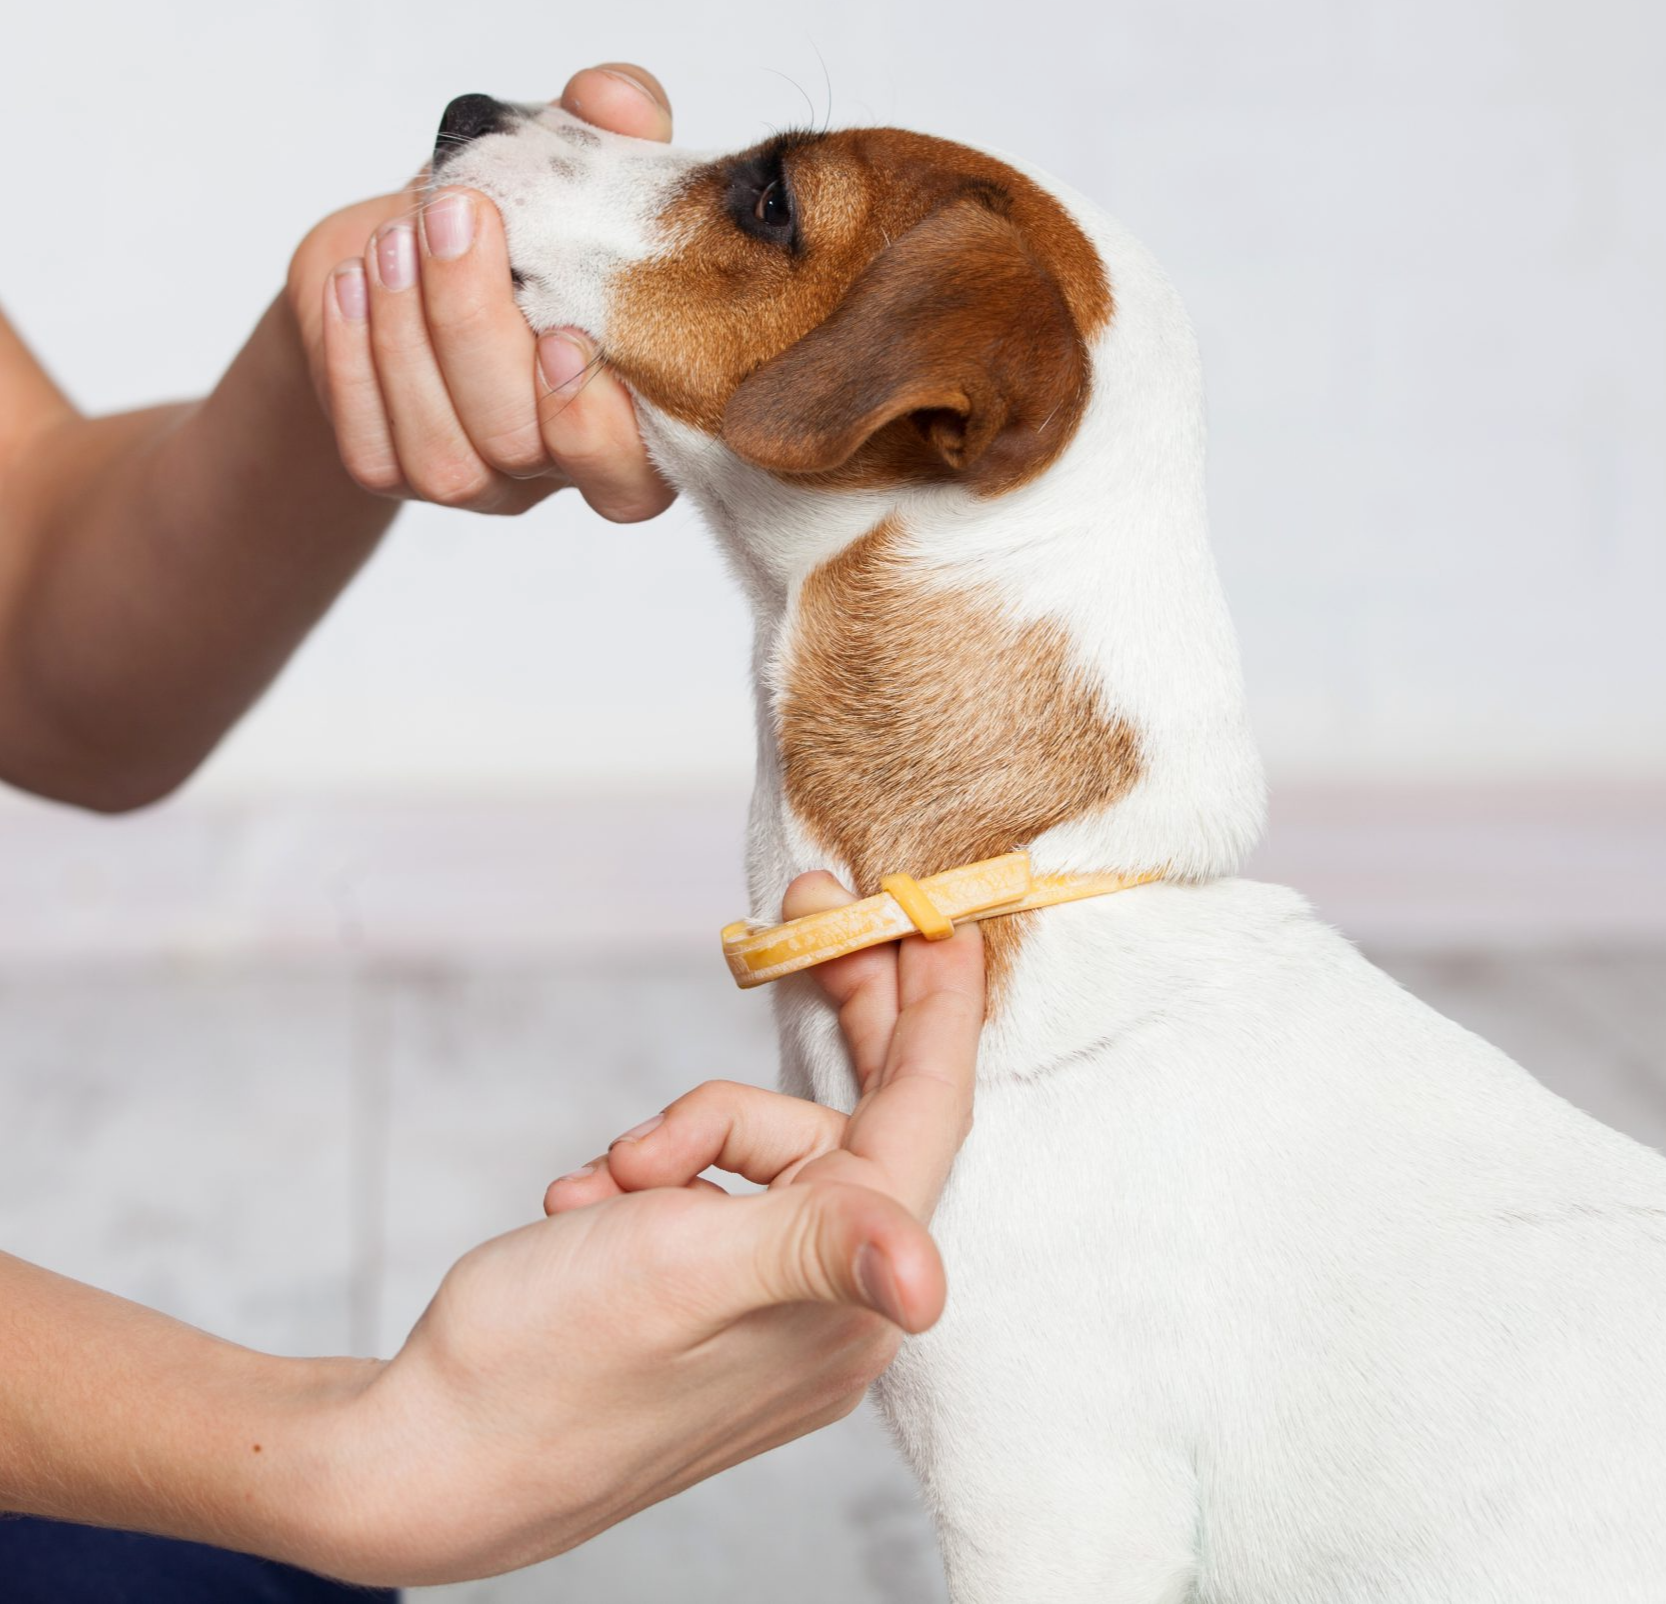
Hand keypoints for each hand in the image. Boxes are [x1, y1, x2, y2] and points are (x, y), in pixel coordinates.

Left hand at [285, 63, 675, 521]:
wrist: (413, 249)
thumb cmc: (517, 223)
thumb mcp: (570, 163)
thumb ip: (610, 128)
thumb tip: (618, 104)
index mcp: (630, 421)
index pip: (631, 482)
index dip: (594, 428)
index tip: (560, 333)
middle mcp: (557, 470)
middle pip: (519, 447)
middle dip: (475, 331)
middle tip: (452, 218)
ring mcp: (479, 484)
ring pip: (444, 458)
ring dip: (407, 339)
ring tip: (393, 239)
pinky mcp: (396, 471)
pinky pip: (372, 448)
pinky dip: (355, 360)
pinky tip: (351, 284)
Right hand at [316, 874, 983, 1585]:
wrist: (423, 1454)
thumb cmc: (543, 1365)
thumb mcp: (683, 1274)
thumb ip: (814, 1246)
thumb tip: (930, 1287)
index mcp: (848, 1296)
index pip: (925, 1117)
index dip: (938, 1010)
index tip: (940, 915)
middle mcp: (827, 1304)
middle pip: (857, 1117)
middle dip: (832, 1010)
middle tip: (812, 905)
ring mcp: (770, 1304)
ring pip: (760, 1148)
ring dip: (681, 1134)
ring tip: (607, 1178)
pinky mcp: (712, 1299)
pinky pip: (709, 1189)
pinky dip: (648, 1176)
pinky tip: (582, 1211)